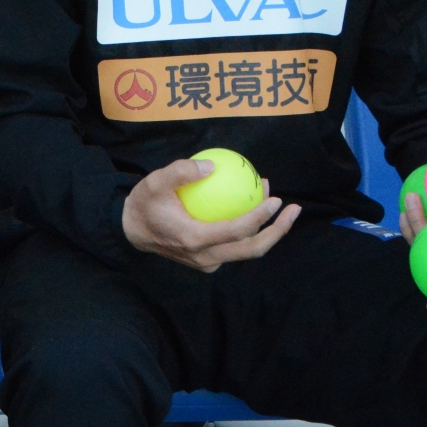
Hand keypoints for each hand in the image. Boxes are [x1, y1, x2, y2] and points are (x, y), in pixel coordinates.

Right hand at [121, 157, 299, 272]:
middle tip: (294, 209)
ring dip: (267, 229)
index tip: (276, 199)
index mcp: (195, 240)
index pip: (236, 231)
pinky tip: (252, 206)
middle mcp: (206, 256)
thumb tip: (213, 165)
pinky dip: (250, 229)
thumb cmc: (144, 204)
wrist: (131, 230)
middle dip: (278, 230)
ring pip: (246, 249)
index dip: (260, 217)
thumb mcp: (154, 182)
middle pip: (252, 249)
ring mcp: (208, 262)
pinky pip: (236, 246)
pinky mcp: (209, 260)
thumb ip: (181, 172)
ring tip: (276, 202)